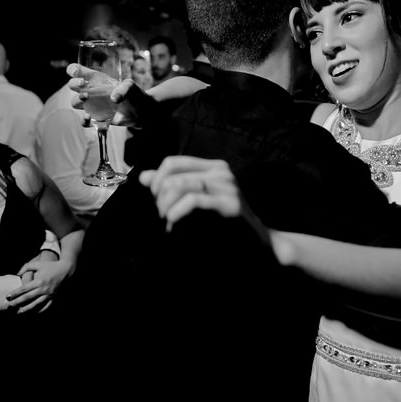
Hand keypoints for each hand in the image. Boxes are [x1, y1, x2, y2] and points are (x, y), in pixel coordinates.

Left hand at [7, 250, 72, 313]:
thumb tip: (18, 274)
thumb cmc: (51, 266)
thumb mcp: (38, 264)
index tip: (8, 297)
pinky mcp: (53, 296)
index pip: (24, 289)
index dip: (15, 293)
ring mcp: (49, 294)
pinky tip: (35, 312)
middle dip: (18, 302)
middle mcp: (43, 289)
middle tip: (10, 305)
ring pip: (36, 304)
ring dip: (27, 308)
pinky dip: (40, 310)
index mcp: (38, 281)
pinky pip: (46, 306)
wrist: (66, 270)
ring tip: (20, 312)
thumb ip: (26, 267)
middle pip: (28, 297)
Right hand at [67, 63, 149, 126]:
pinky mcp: (97, 118)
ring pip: (75, 102)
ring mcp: (92, 105)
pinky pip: (85, 121)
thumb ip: (124, 88)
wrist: (142, 112)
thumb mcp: (130, 86)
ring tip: (86, 98)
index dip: (73, 70)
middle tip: (83, 84)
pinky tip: (89, 117)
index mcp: (96, 79)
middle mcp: (91, 90)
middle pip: (72, 85)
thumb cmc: (134, 94)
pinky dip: (84, 120)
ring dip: (77, 100)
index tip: (75, 72)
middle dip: (74, 83)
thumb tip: (114, 99)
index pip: (78, 71)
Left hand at [139, 156, 263, 234]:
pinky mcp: (230, 203)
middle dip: (160, 196)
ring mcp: (226, 186)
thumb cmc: (226, 220)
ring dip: (166, 205)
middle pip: (173, 174)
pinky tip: (173, 222)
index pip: (173, 162)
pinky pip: (193, 200)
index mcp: (213, 167)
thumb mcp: (198, 199)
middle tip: (162, 214)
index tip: (155, 199)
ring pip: (180, 185)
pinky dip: (177, 211)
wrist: (256, 239)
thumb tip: (144, 177)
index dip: (157, 179)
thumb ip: (172, 186)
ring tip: (167, 219)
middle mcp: (220, 171)